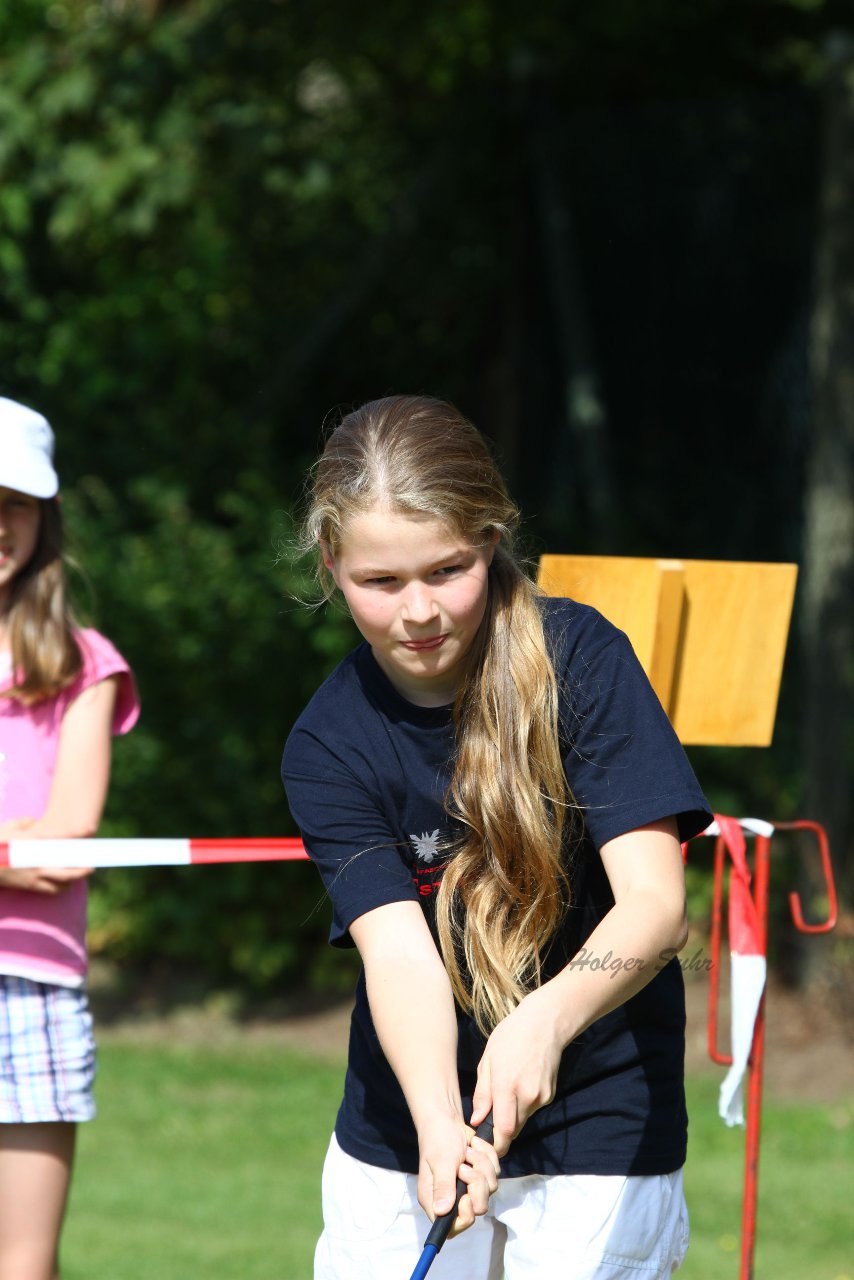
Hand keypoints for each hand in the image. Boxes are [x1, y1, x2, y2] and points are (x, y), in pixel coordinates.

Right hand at [0, 817, 91, 891]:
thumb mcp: (10, 827)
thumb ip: (27, 823)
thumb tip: (37, 823)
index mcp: (34, 850)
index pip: (61, 844)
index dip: (77, 837)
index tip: (90, 832)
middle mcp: (37, 867)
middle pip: (67, 873)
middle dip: (82, 869)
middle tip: (92, 864)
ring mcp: (34, 879)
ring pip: (61, 884)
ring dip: (73, 880)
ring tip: (81, 872)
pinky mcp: (30, 887)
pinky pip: (52, 890)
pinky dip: (61, 886)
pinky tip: (66, 880)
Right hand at [415, 1109, 499, 1237]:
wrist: (446, 1118)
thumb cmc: (438, 1138)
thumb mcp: (441, 1161)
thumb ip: (443, 1186)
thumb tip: (442, 1212)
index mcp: (435, 1200)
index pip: (453, 1227)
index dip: (465, 1215)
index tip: (467, 1195)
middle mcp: (451, 1198)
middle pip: (478, 1208)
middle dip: (477, 1184)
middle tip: (465, 1166)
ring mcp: (467, 1187)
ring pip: (490, 1189)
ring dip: (482, 1165)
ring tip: (467, 1151)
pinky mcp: (480, 1175)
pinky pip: (495, 1173)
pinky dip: (488, 1157)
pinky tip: (474, 1146)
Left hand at [472, 984, 565, 1156]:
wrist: (545, 1023)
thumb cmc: (510, 1037)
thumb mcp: (487, 1060)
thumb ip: (482, 1094)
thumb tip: (477, 1120)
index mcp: (507, 1087)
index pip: (504, 1132)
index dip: (494, 1143)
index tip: (484, 1143)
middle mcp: (527, 1096)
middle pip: (513, 1130)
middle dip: (501, 1130)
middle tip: (490, 1117)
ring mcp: (541, 1097)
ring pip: (522, 1120)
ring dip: (512, 1116)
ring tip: (506, 1091)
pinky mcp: (550, 1095)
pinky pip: (532, 1109)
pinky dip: (523, 1105)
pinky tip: (520, 1083)